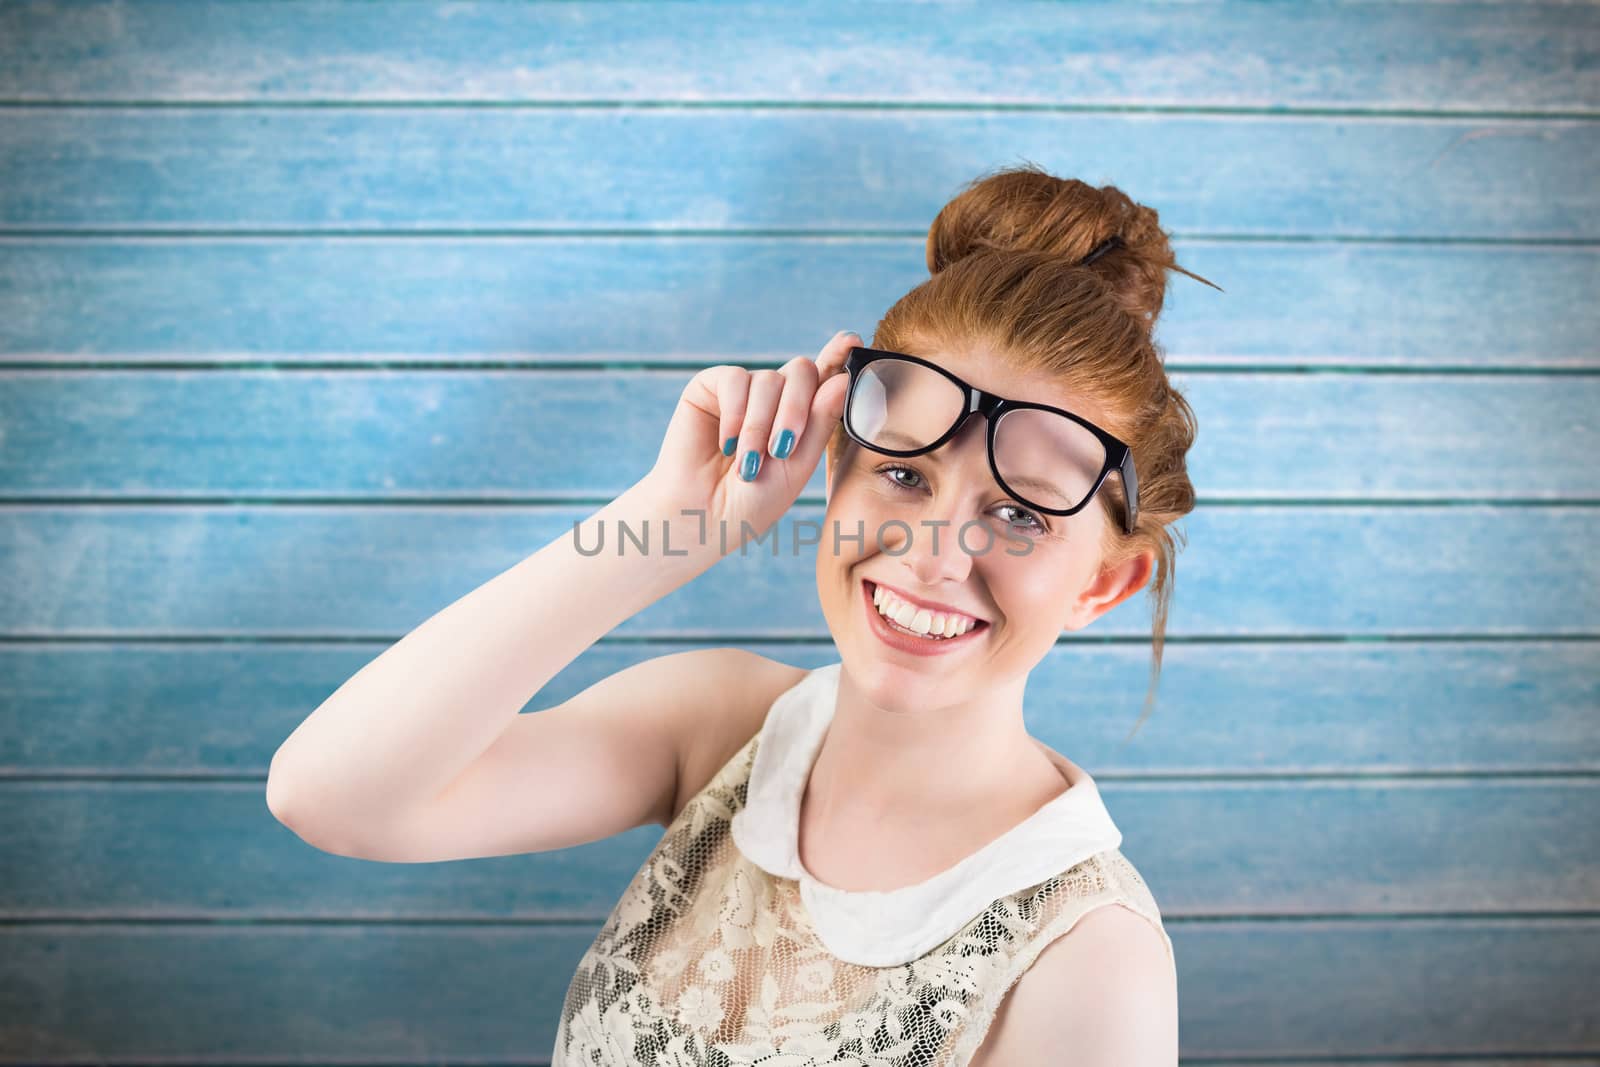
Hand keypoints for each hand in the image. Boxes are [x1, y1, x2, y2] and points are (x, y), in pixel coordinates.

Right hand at [640, 330, 858, 555]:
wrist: (700, 518)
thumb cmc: (750, 502)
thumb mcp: (795, 467)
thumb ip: (819, 423)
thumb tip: (842, 379)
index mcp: (799, 415)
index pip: (824, 377)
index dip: (838, 356)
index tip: (852, 341)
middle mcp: (773, 397)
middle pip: (801, 371)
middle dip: (797, 409)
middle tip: (781, 449)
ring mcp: (742, 391)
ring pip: (769, 379)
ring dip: (760, 426)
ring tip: (747, 463)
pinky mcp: (709, 388)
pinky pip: (734, 380)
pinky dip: (736, 414)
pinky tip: (726, 444)